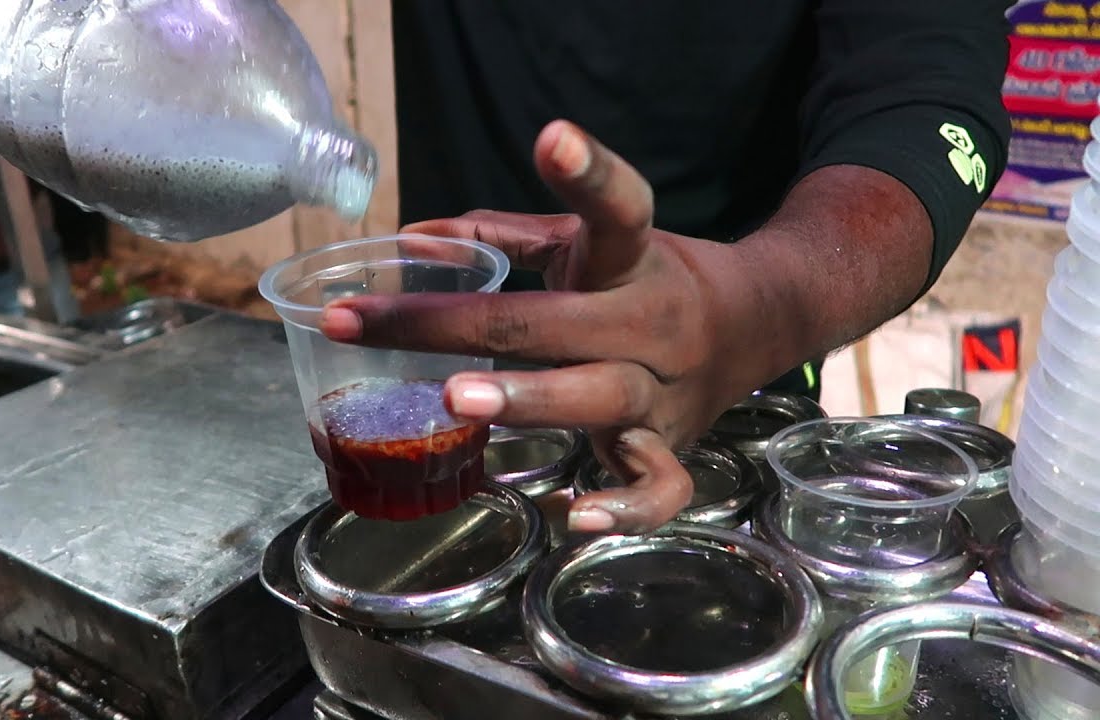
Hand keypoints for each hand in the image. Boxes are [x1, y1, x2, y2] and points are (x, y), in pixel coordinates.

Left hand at [320, 121, 788, 533]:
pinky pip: (658, 485)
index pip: (619, 209)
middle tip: (374, 324)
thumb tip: (411, 238)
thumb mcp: (588, 245)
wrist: (755, 324)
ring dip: (527, 399)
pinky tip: (574, 515)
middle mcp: (652, 320)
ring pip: (599, 397)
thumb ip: (503, 237)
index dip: (589, 174)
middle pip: (557, 321)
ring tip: (455, 400)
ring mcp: (664, 388)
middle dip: (460, 325)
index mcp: (632, 260)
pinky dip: (623, 506)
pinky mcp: (673, 444)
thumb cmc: (646, 280)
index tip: (552, 139)